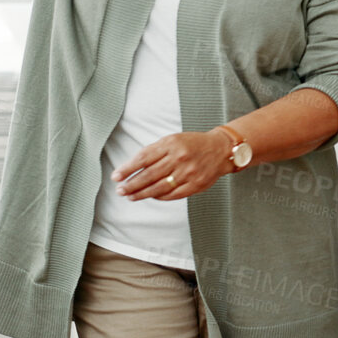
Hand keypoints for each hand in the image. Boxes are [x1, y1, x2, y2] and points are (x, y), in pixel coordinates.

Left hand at [113, 130, 233, 201]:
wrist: (221, 149)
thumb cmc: (193, 144)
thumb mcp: (173, 140)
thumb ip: (155, 152)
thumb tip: (133, 167)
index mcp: (171, 144)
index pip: (143, 158)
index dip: (128, 169)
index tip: (116, 176)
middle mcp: (179, 158)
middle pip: (149, 175)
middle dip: (131, 184)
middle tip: (120, 190)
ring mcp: (187, 173)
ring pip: (159, 187)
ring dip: (142, 193)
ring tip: (130, 196)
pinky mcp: (195, 185)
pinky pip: (172, 194)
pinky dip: (159, 197)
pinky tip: (150, 196)